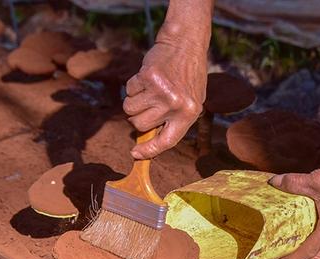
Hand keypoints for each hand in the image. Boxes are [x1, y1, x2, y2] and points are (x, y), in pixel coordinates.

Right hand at [124, 38, 207, 158]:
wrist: (185, 43)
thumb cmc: (188, 75)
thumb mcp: (191, 101)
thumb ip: (174, 120)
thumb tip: (148, 139)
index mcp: (189, 114)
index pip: (167, 141)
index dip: (149, 150)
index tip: (135, 154)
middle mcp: (175, 105)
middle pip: (140, 125)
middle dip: (138, 117)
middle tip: (149, 103)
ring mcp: (161, 91)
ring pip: (130, 109)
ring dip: (134, 101)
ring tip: (149, 90)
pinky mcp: (147, 77)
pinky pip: (128, 91)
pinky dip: (133, 86)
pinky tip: (147, 78)